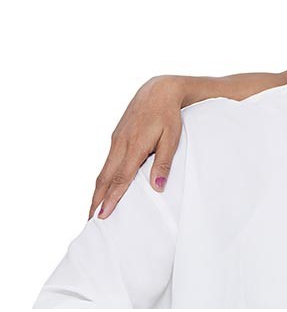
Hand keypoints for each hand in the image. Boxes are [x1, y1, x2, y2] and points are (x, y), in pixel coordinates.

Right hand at [90, 76, 184, 218]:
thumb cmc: (169, 115)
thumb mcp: (172, 138)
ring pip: (104, 170)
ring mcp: (116, 140)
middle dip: (96, 200)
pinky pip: (108, 161)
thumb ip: (163, 162)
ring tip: (94, 208)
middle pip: (105, 178)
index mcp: (134, 146)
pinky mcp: (117, 137)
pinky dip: (103, 177)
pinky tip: (105, 185)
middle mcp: (120, 144)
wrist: (158, 90)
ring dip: (97, 190)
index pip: (120, 179)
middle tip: (90, 221)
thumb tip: (157, 187)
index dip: (111, 199)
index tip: (102, 216)